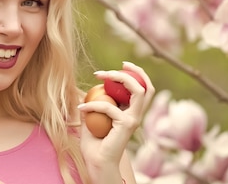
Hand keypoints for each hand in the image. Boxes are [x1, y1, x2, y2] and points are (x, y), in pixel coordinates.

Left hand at [78, 62, 154, 179]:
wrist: (97, 164)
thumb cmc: (94, 144)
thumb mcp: (90, 120)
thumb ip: (91, 106)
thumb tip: (84, 92)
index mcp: (132, 113)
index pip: (144, 89)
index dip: (137, 73)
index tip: (122, 65)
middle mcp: (137, 115)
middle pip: (147, 86)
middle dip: (133, 71)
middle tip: (113, 67)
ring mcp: (134, 120)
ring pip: (138, 91)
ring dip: (119, 78)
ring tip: (99, 75)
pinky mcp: (126, 125)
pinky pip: (109, 107)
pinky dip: (93, 104)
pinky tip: (80, 108)